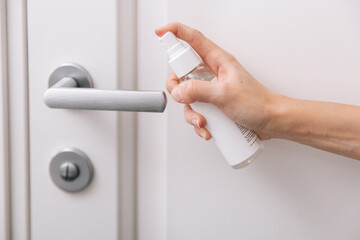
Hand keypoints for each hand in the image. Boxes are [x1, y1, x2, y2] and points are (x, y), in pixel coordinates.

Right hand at [155, 22, 276, 140]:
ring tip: (203, 122)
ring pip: (188, 96)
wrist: (270, 121)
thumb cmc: (257, 104)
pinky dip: (198, 122)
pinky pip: (196, 110)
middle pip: (182, 72)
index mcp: (218, 61)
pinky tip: (207, 129)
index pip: (193, 39)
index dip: (175, 32)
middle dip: (178, 89)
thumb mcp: (224, 95)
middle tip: (183, 98)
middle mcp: (212, 74)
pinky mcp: (213, 105)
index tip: (160, 33)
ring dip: (191, 113)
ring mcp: (212, 90)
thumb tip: (178, 91)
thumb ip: (198, 91)